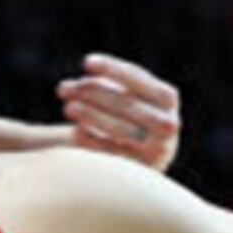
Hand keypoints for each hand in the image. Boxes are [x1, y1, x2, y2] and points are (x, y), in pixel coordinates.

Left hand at [57, 53, 181, 171]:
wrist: (143, 157)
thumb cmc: (130, 115)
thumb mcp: (129, 95)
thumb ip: (111, 83)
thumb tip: (83, 81)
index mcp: (167, 98)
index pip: (138, 78)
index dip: (112, 68)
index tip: (87, 63)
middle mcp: (168, 124)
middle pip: (126, 103)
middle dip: (92, 92)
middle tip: (64, 88)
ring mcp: (157, 150)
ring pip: (121, 129)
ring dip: (91, 115)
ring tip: (68, 107)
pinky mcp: (140, 170)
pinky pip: (113, 153)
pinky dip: (93, 141)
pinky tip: (76, 131)